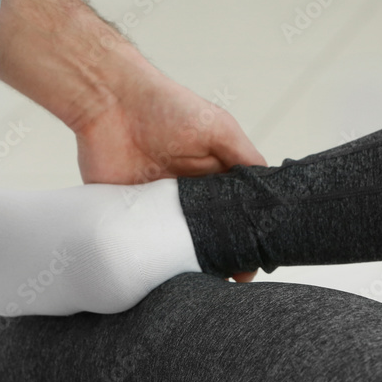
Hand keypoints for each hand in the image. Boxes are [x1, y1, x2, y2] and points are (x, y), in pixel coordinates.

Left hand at [74, 68, 265, 282]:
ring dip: (186, 262)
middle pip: (207, 235)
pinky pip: (142, 241)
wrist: (110, 101)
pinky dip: (151, 257)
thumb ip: (245, 158)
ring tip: (199, 281)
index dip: (244, 238)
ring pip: (176, 245)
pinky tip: (163, 271)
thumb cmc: (168, 106)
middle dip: (219, 257)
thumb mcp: (219, 128)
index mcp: (211, 178)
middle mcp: (187, 196)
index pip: (233, 215)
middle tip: (230, 278)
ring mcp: (157, 206)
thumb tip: (270, 191)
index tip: (252, 262)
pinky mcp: (127, 211)